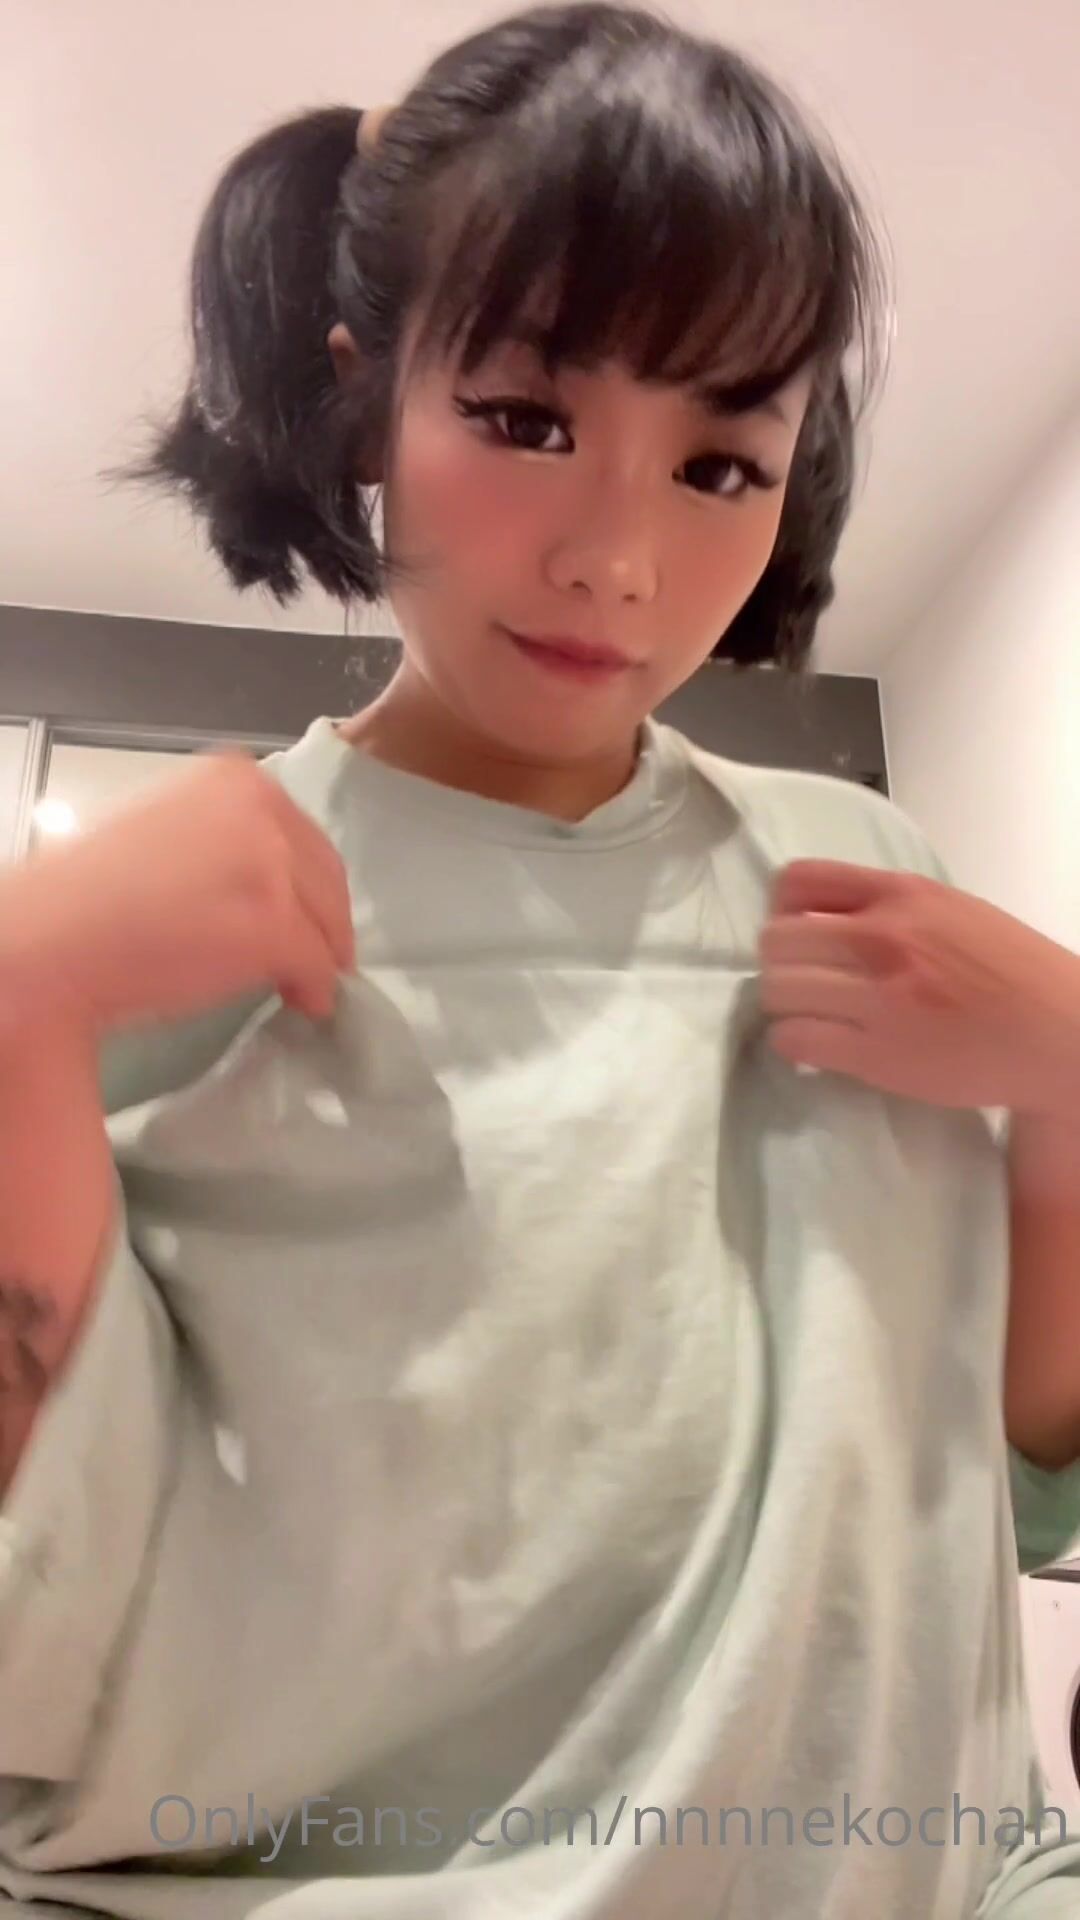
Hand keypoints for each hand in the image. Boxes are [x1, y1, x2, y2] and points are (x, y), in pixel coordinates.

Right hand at [0, 751, 355, 1034]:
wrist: (49, 939)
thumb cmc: (89, 895)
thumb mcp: (167, 831)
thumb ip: (222, 841)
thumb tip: (262, 881)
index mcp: (233, 777)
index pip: (299, 833)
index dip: (307, 883)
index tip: (307, 913)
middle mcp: (260, 806)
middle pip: (324, 873)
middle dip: (324, 920)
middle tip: (317, 957)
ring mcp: (271, 864)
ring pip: (326, 920)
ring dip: (321, 956)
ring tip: (303, 983)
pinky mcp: (273, 924)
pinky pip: (316, 963)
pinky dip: (314, 988)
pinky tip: (301, 1001)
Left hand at [758, 860, 1079, 1118]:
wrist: (1058, 1034)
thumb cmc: (1011, 973)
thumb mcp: (951, 912)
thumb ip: (890, 908)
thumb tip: (823, 921)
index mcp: (903, 895)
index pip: (800, 881)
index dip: (783, 910)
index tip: (798, 934)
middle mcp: (883, 938)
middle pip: (777, 940)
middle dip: (780, 964)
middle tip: (801, 984)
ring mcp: (877, 997)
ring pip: (778, 991)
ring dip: (784, 1006)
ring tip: (809, 1016)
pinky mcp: (876, 1053)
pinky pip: (795, 1040)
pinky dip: (792, 1044)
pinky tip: (813, 1046)